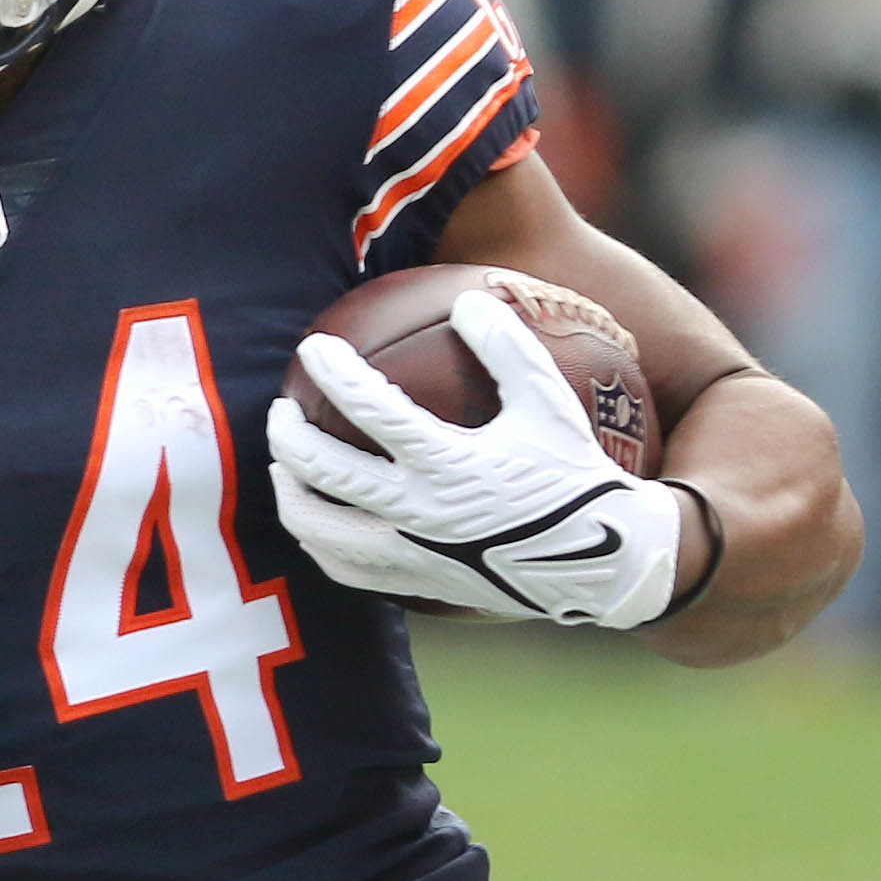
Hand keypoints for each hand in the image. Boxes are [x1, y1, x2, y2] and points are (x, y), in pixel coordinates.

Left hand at [266, 287, 683, 627]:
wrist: (601, 560)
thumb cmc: (575, 474)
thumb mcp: (549, 404)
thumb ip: (509, 349)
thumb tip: (470, 298)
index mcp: (451, 464)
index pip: (373, 410)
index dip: (336, 373)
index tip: (314, 348)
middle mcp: (421, 512)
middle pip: (325, 471)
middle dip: (289, 435)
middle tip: (280, 410)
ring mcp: (411, 552)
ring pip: (319, 527)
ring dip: (290, 492)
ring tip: (282, 467)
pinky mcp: (413, 582)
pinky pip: (344, 568)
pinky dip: (317, 543)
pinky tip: (314, 522)